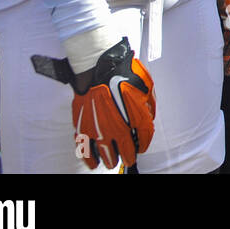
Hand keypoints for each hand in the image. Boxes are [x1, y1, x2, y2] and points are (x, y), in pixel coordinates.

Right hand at [67, 38, 155, 169]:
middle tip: (128, 158)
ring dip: (110, 160)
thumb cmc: (124, 72)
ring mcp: (99, 129)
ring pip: (105, 154)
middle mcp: (118, 127)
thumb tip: (146, 117)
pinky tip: (93, 163)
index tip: (141, 146)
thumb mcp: (146, 86)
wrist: (99, 65)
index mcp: (136, 118)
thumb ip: (147, 105)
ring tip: (111, 162)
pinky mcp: (83, 126)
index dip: (143, 144)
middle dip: (128, 156)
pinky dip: (89, 158)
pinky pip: (85, 148)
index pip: (144, 139)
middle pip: (125, 151)